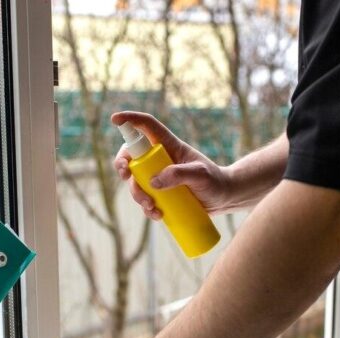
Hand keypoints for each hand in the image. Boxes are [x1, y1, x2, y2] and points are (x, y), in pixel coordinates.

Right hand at [111, 111, 233, 218]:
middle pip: (132, 157)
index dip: (130, 120)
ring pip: (135, 182)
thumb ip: (179, 174)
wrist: (224, 199)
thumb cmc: (215, 181)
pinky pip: (145, 200)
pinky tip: (156, 215)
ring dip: (137, 194)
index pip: (147, 126)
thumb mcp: (200, 175)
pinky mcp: (161, 194)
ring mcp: (159, 177)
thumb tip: (153, 181)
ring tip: (152, 207)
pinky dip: (147, 209)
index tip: (115, 120)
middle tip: (127, 176)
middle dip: (123, 166)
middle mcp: (160, 159)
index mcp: (169, 145)